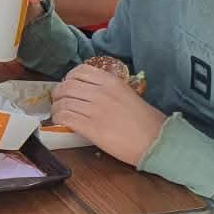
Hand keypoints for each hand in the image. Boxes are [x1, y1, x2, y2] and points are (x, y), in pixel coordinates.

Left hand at [51, 63, 167, 166]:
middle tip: (59, 101)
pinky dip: (58, 119)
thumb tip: (92, 92)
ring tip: (58, 114)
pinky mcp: (90, 127)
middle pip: (66, 86)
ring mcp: (94, 109)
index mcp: (111, 81)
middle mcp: (100, 92)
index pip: (80, 71)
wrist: (157, 141)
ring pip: (62, 102)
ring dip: (56, 108)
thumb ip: (109, 90)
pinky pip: (65, 117)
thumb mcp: (129, 95)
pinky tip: (61, 123)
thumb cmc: (148, 121)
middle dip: (58, 94)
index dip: (69, 78)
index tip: (69, 85)